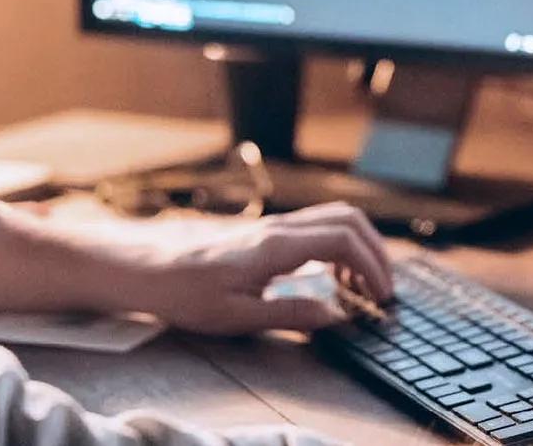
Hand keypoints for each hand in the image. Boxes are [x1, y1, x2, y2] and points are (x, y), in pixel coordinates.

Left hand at [137, 202, 393, 334]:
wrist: (150, 266)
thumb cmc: (185, 291)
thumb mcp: (237, 316)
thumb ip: (291, 313)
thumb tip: (336, 315)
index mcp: (276, 246)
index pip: (344, 238)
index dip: (372, 265)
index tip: (381, 296)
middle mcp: (280, 227)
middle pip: (349, 218)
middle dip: (376, 250)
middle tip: (383, 289)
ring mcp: (275, 225)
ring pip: (335, 217)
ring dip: (360, 245)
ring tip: (362, 286)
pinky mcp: (268, 232)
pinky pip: (318, 226)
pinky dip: (341, 244)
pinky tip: (334, 276)